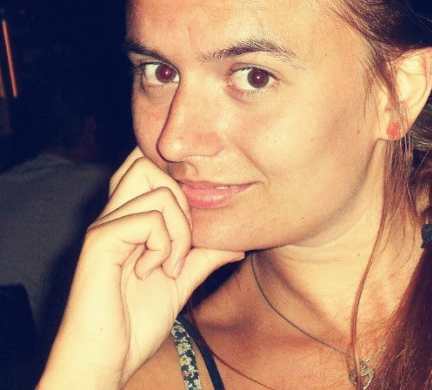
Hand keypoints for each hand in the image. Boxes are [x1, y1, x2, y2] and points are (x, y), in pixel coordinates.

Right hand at [39, 148, 244, 389]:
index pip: (144, 166)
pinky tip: (151, 272)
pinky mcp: (100, 241)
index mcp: (128, 218)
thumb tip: (238, 242)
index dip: (173, 177)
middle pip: (148, 163)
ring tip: (170, 265)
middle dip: (181, 200)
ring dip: (178, 229)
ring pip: (159, 190)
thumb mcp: (181, 281)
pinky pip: (149, 219)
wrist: (105, 362)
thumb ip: (204, 256)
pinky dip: (163, 246)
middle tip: (183, 243)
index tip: (191, 221)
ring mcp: (105, 226)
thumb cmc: (135, 323)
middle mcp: (113, 214)